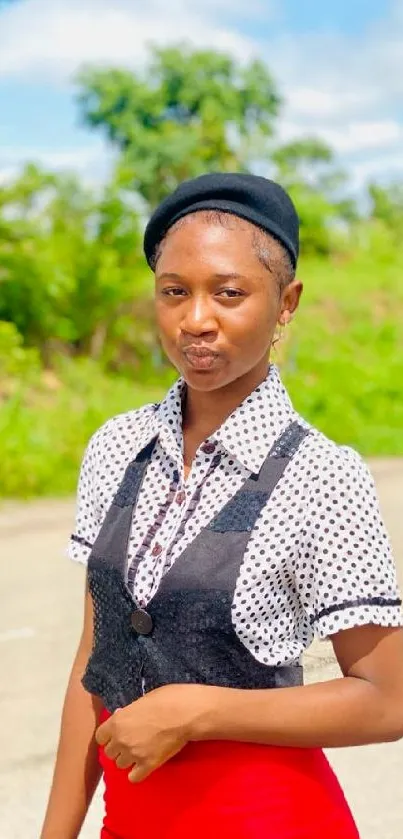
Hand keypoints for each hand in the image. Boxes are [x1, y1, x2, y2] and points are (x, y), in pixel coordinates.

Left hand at [95, 683, 210, 782]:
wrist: (185, 713)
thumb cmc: (166, 699)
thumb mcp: (142, 700)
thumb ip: (128, 712)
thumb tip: (121, 716)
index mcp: (117, 721)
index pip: (99, 737)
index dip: (108, 736)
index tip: (117, 734)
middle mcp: (121, 739)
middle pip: (109, 753)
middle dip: (118, 748)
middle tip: (131, 742)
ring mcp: (134, 754)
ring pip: (120, 765)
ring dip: (128, 760)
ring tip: (139, 752)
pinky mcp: (148, 765)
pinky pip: (134, 777)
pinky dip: (137, 773)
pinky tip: (144, 765)